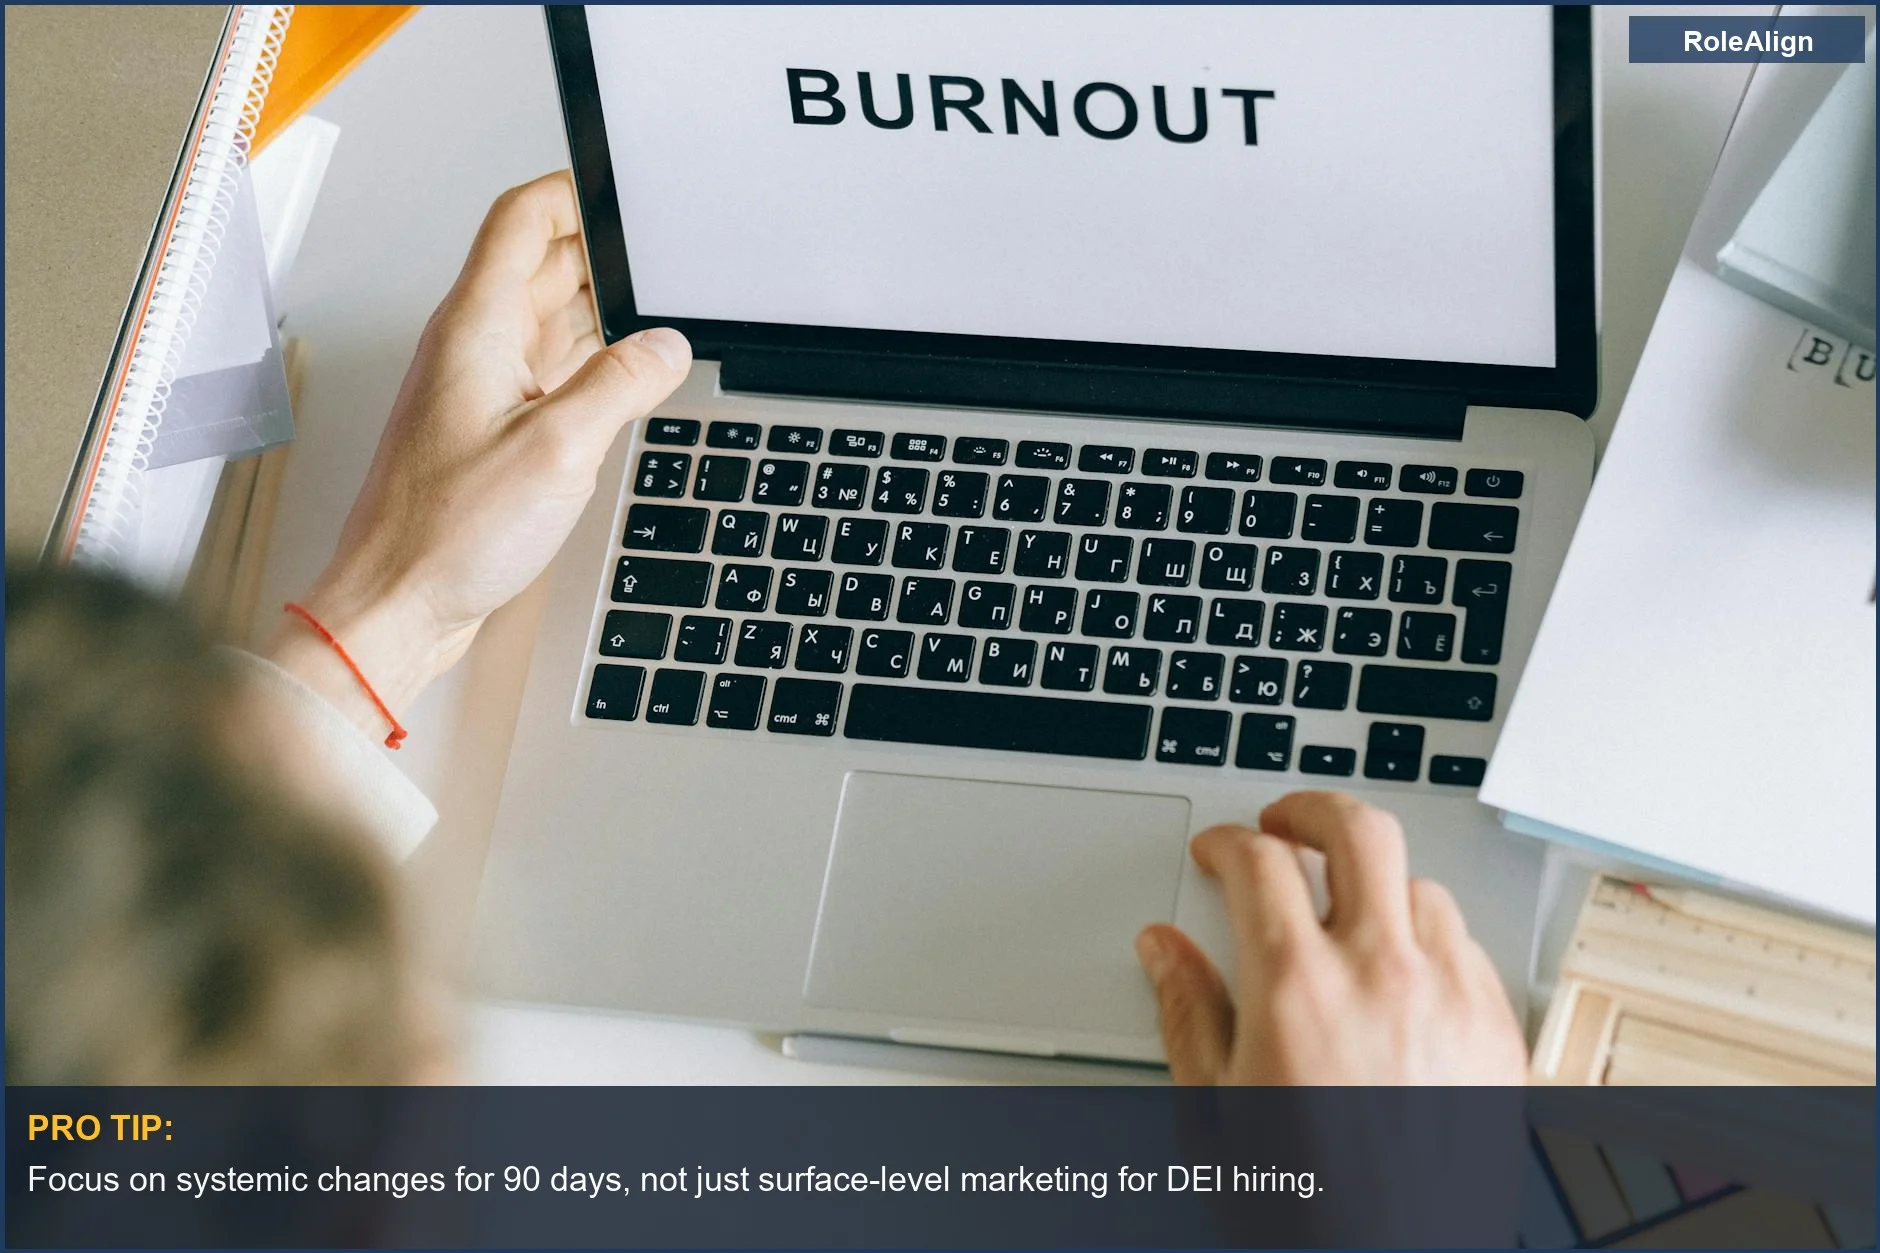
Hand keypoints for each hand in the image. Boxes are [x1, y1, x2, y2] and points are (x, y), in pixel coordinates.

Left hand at [270, 171, 689, 733]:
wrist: (397, 606)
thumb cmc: (444, 537)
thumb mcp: (558, 452)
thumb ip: (620, 387)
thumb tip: (666, 347)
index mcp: (476, 329)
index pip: (523, 219)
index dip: (576, 193)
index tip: (626, 193)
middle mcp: (474, 348)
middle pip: (543, 265)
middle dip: (606, 258)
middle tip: (662, 271)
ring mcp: (482, 388)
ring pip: (550, 320)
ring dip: (602, 317)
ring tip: (655, 330)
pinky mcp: (493, 430)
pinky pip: (549, 373)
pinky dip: (591, 368)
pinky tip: (623, 389)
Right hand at [1135, 791, 1527, 1084]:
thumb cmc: (1309, 1210)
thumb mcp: (1215, 1113)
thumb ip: (1188, 1013)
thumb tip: (1164, 951)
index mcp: (1297, 990)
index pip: (1258, 861)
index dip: (1226, 840)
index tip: (1217, 852)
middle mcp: (1381, 975)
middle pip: (1357, 829)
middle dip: (1311, 808)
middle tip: (1283, 824)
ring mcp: (1450, 997)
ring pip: (1418, 883)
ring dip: (1373, 880)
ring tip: (1344, 906)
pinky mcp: (1499, 1031)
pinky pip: (1466, 944)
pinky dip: (1427, 936)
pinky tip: (1400, 966)